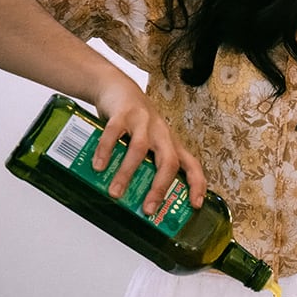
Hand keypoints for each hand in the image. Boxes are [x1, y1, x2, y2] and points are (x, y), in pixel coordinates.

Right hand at [90, 79, 206, 212]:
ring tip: (115, 192)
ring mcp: (143, 122)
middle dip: (160, 187)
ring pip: (140, 150)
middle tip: (148, 209)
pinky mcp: (123, 114)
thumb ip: (143, 166)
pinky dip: (106, 151)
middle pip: (169, 161)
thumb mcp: (146, 143)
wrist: (117, 88)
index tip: (195, 204)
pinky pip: (115, 134)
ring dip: (127, 173)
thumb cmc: (134, 122)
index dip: (197, 184)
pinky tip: (98, 166)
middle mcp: (161, 133)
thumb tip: (133, 200)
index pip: (192, 165)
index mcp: (171, 143)